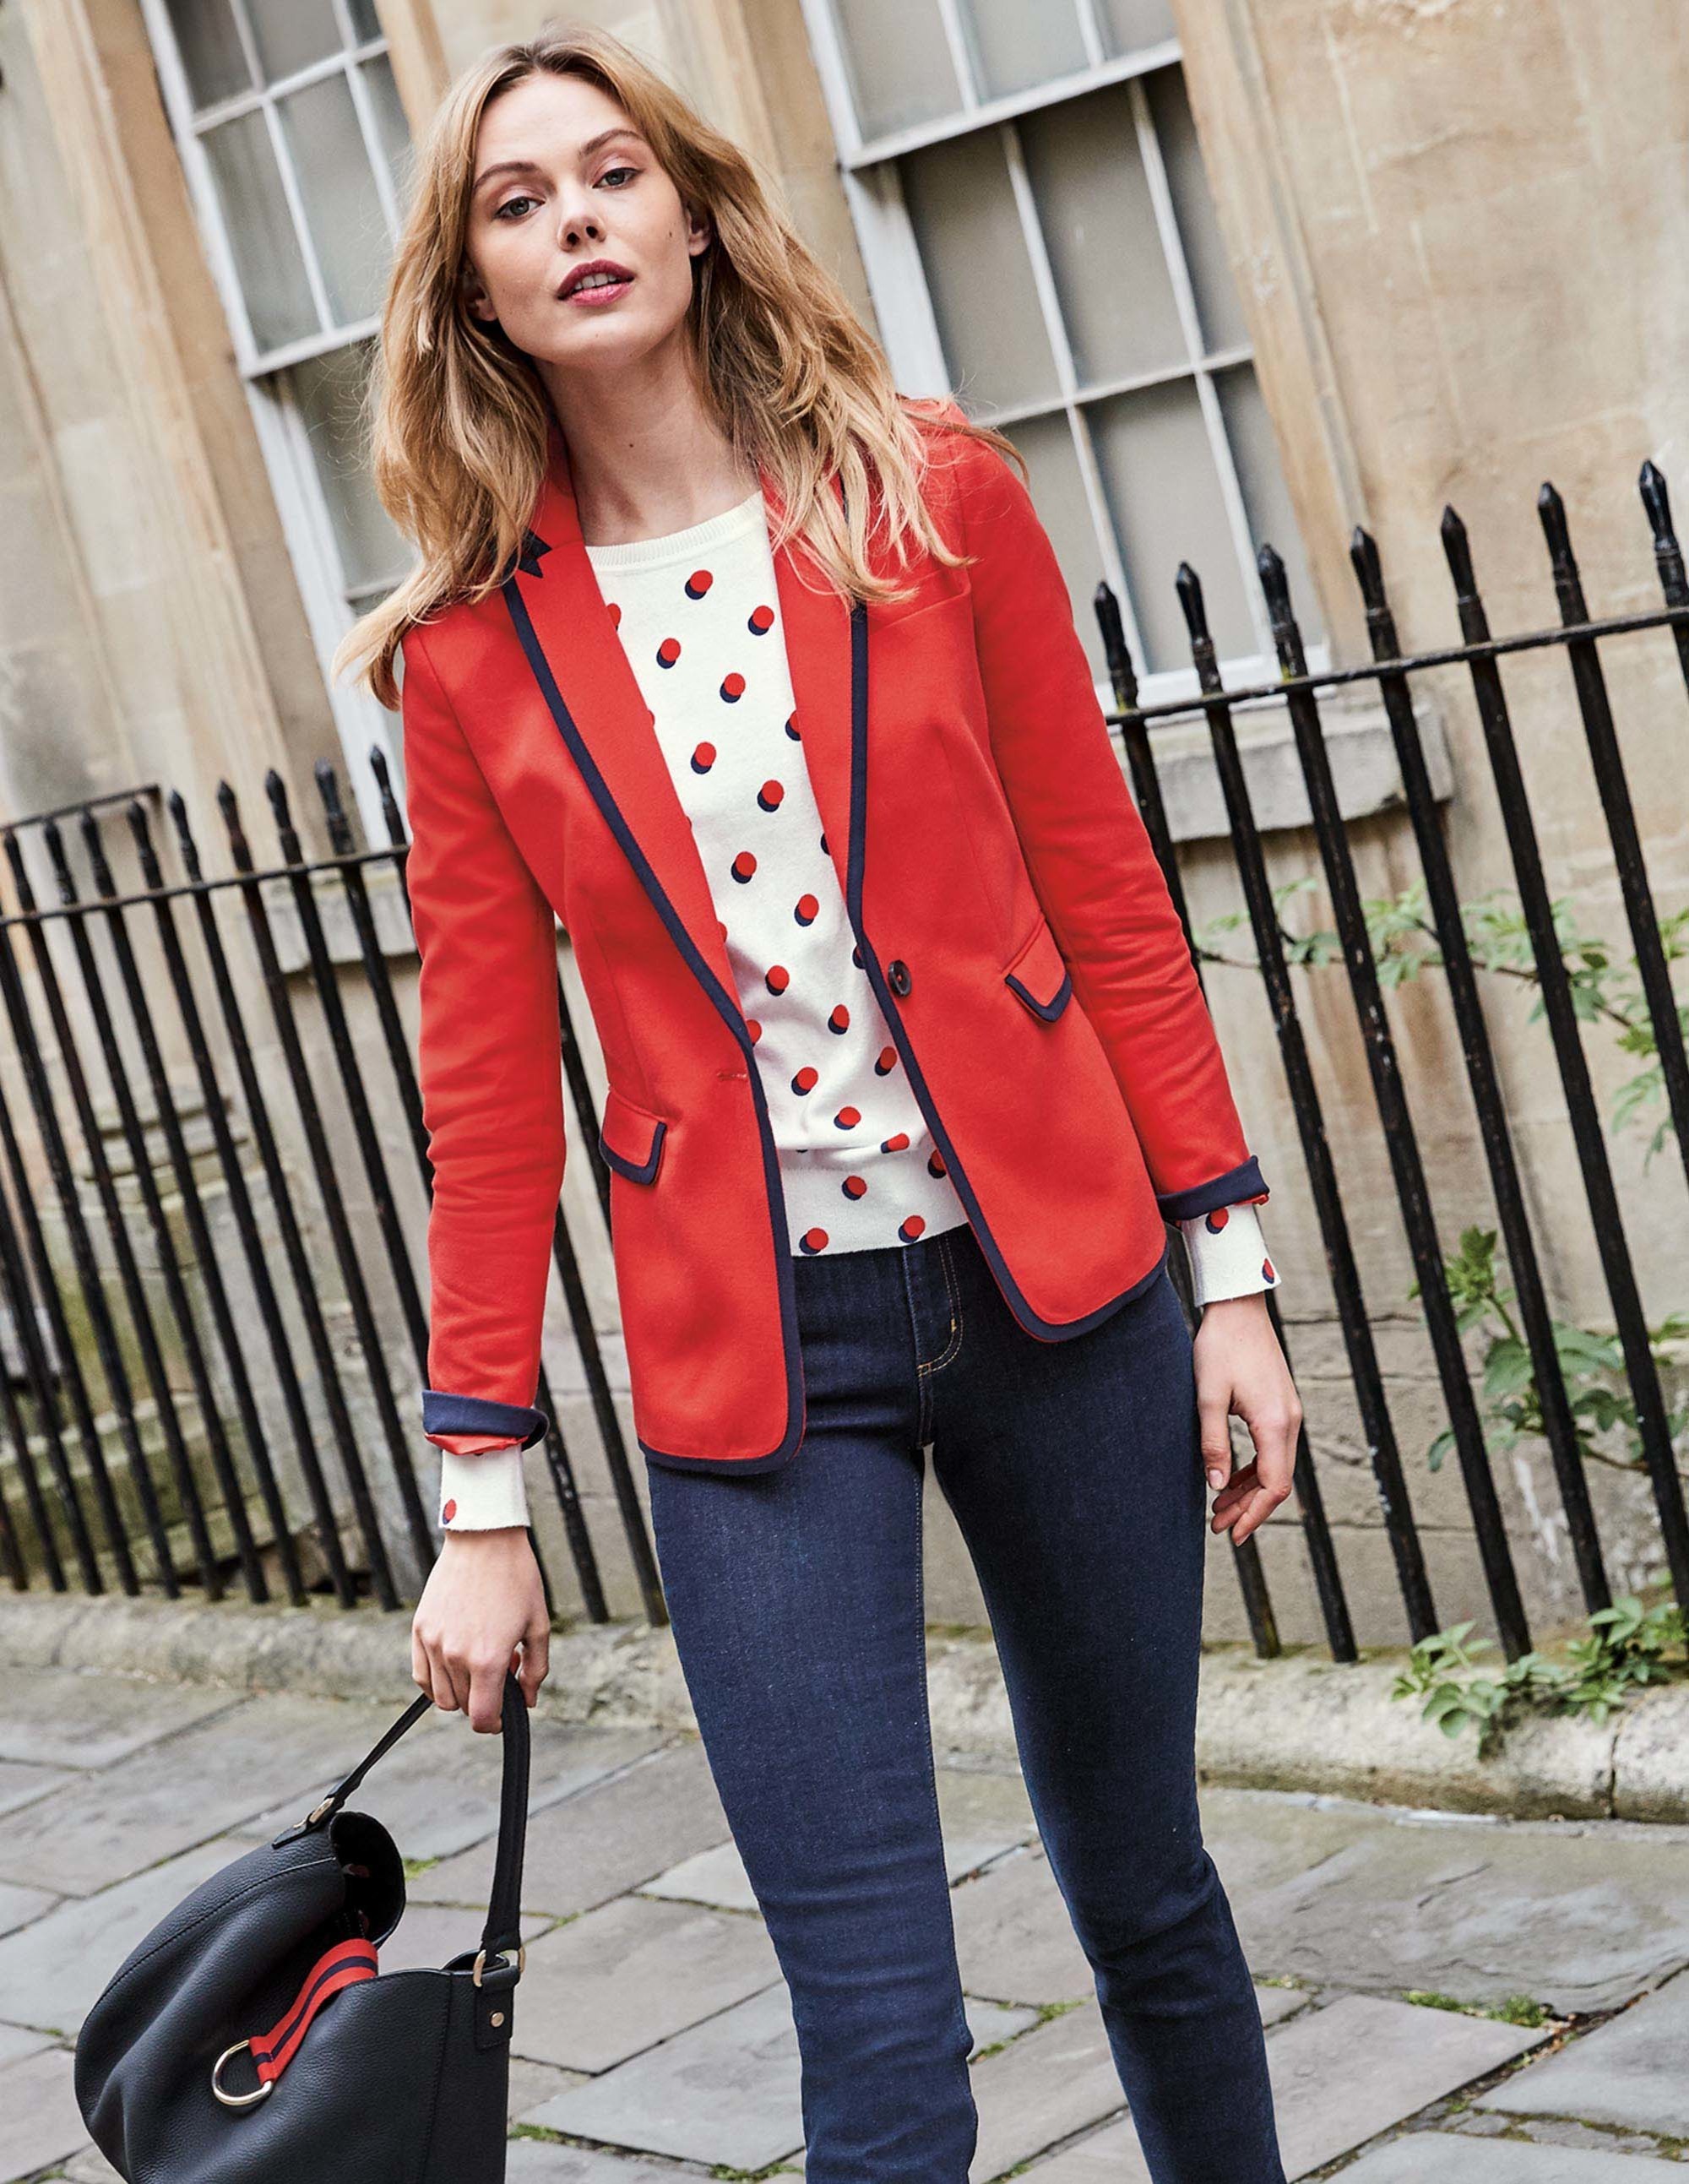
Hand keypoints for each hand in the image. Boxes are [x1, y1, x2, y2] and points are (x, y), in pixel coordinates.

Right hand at [411, 1527, 549, 1732]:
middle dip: (485, 1699)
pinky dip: (436, 1681)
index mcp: (487, 1659)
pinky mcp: (420, 1629)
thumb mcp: (538, 1625)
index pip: (482, 1718)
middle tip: (503, 1670)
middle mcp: (455, 1655)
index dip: (495, 1724)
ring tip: (481, 1660)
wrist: (484, 1539)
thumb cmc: (517, 1579)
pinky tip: (455, 1664)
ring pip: (441, 1695)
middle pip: (464, 1707)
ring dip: (461, 1691)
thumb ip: (535, 1670)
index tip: (504, 1715)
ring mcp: (433, 1642)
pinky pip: (421, 1675)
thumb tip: (527, 1700)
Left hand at [1193, 1293, 1300, 1546]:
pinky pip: (1272, 1449)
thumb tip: (1216, 1487)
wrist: (1238, 1308)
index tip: (1232, 1535)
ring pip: (1275, 1466)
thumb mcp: (1208, 1397)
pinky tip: (1230, 1478)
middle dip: (1249, 1508)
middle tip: (1218, 1528)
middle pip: (1277, 1481)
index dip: (1254, 1514)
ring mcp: (1288, 1413)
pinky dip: (1253, 1469)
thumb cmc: (1219, 1347)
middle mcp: (1290, 1421)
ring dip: (1249, 1490)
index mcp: (1276, 1423)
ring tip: (1219, 1509)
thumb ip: (1213, 1443)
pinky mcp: (1280, 1405)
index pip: (1274, 1485)